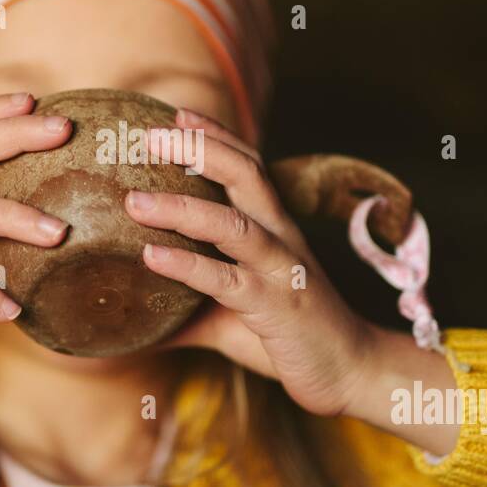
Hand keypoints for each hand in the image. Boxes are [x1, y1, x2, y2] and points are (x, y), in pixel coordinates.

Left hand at [126, 108, 374, 416]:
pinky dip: (187, 265)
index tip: (177, 115)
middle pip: (246, 175)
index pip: (249, 166)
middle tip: (151, 135)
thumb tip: (135, 323)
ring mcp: (279, 271)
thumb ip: (187, 311)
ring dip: (182, 207)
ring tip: (134, 200)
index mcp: (276, 230)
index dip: (216, 137)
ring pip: (233, 224)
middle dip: (201, 149)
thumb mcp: (232, 318)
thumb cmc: (291, 338)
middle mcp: (281, 240)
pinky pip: (226, 280)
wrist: (351, 372)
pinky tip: (151, 255)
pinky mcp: (275, 307)